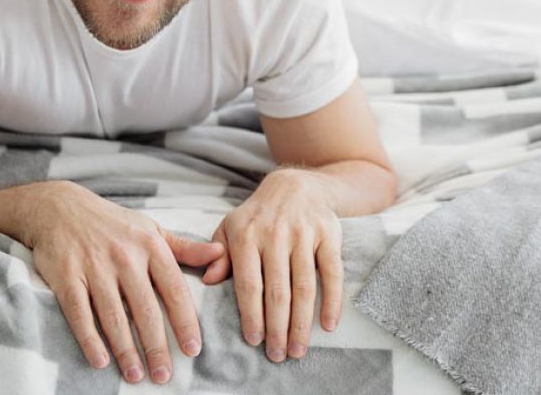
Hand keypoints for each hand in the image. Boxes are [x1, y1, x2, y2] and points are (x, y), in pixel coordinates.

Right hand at [25, 180, 224, 383]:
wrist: (63, 210)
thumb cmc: (116, 224)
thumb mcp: (153, 229)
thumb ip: (185, 248)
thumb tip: (220, 253)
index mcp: (151, 246)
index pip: (174, 289)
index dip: (185, 321)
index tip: (193, 349)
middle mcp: (126, 258)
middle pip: (146, 309)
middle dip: (157, 345)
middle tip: (165, 376)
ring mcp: (95, 268)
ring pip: (114, 316)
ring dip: (126, 350)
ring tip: (137, 375)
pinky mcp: (67, 278)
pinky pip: (80, 314)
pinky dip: (90, 339)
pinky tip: (101, 361)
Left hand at [202, 167, 343, 362]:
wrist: (294, 184)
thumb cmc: (257, 215)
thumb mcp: (230, 227)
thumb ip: (217, 254)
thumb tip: (208, 280)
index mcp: (247, 234)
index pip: (249, 283)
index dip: (252, 315)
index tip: (254, 341)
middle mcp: (276, 233)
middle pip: (278, 290)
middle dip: (277, 328)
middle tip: (278, 355)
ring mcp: (304, 233)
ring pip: (304, 285)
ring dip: (302, 322)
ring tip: (297, 348)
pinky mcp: (328, 233)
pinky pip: (332, 271)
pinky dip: (332, 300)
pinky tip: (328, 324)